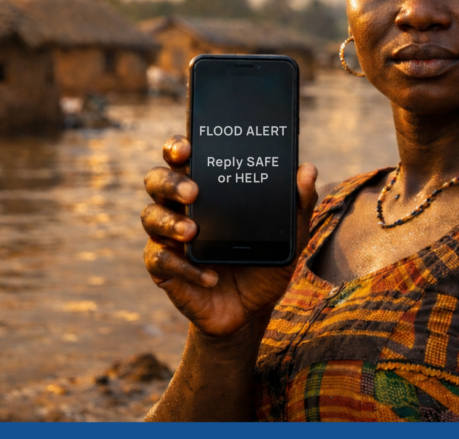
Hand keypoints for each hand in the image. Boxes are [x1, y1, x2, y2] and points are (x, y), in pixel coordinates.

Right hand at [142, 135, 317, 338]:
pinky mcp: (165, 269)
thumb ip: (299, 202)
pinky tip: (209, 276)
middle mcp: (181, 207)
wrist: (251, 311)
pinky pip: (160, 260)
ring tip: (193, 232)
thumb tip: (308, 170)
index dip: (177, 147)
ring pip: (150, 217)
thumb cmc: (265, 261)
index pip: (182, 158)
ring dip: (169, 223)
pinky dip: (184, 268)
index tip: (187, 148)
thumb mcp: (290, 234)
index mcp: (207, 188)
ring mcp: (169, 236)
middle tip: (193, 192)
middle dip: (170, 182)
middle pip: (156, 181)